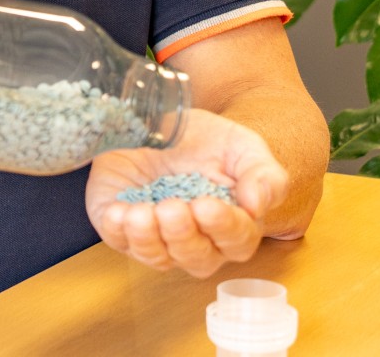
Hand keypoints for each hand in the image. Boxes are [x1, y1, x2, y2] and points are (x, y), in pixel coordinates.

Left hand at [85, 109, 288, 277]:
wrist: (158, 121)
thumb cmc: (204, 140)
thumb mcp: (241, 145)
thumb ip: (263, 175)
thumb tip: (257, 206)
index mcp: (232, 224)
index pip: (236, 240)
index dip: (223, 227)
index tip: (206, 205)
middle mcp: (197, 241)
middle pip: (196, 258)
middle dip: (183, 235)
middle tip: (172, 208)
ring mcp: (157, 239)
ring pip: (157, 258)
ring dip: (148, 239)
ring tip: (141, 212)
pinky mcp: (122, 230)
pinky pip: (118, 242)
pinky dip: (117, 231)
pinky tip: (117, 212)